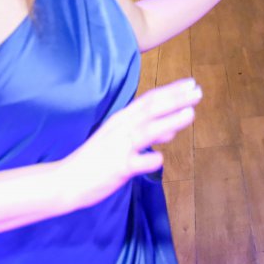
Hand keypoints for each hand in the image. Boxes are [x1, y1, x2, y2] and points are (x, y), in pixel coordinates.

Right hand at [58, 77, 202, 209]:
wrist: (65, 181)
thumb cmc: (96, 159)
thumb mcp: (119, 139)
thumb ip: (146, 133)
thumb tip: (172, 130)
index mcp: (121, 119)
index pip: (149, 100)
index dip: (171, 91)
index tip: (191, 83)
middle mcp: (121, 128)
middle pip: (151, 110)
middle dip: (175, 99)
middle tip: (198, 91)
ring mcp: (119, 147)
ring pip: (147, 130)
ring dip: (169, 121)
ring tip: (191, 113)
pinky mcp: (118, 167)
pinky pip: (139, 162)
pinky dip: (152, 159)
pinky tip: (160, 158)